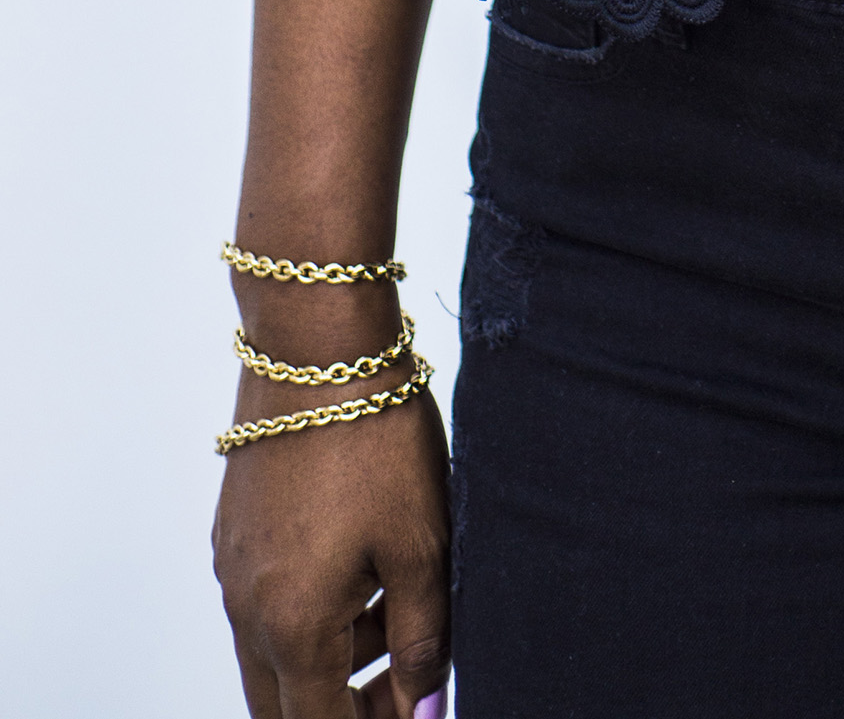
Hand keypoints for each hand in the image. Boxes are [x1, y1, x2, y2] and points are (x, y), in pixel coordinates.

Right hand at [212, 385, 451, 718]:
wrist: (316, 347)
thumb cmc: (376, 439)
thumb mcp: (421, 545)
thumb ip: (424, 640)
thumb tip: (426, 711)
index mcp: (292, 626)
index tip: (414, 716)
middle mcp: (246, 610)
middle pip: (285, 704)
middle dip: (345, 707)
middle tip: (406, 685)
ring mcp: (233, 571)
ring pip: (274, 654)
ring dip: (330, 660)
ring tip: (399, 614)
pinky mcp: (234, 534)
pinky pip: (264, 605)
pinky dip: (309, 613)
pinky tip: (362, 571)